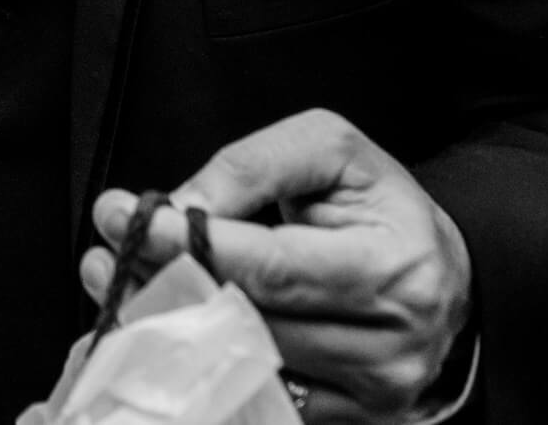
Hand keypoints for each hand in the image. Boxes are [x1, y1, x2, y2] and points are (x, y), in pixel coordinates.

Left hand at [82, 109, 471, 423]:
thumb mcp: (328, 150)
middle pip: (249, 320)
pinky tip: (162, 328)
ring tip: (121, 280)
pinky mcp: (349, 420)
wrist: (440, 274)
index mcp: (393, 266)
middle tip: (108, 248)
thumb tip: (182, 206)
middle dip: (163, 281)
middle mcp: (389, 342)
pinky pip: (257, 397)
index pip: (271, 266)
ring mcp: (370, 392)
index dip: (189, 244)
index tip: (124, 216)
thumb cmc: (379, 206)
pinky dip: (200, 363)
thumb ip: (252, 166)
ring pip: (243, 362)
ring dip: (168, 321)